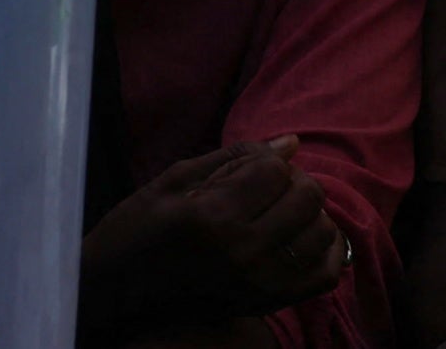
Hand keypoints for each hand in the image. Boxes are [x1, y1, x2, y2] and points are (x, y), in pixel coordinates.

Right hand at [80, 139, 350, 326]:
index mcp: (213, 215)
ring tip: (282, 210)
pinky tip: (304, 236)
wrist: (118, 292)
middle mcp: (244, 252)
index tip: (248, 166)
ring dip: (309, 213)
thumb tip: (290, 142)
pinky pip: (325, 274)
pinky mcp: (269, 303)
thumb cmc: (136, 228)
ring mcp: (261, 283)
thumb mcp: (173, 180)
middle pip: (307, 198)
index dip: (266, 160)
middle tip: (268, 186)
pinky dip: (327, 250)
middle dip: (293, 181)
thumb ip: (234, 158)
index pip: (275, 170)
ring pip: (322, 233)